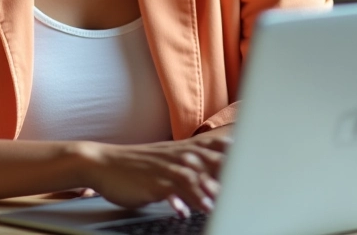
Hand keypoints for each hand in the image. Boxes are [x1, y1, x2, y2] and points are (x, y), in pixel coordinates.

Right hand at [77, 133, 230, 214]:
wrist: (104, 164)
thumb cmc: (136, 165)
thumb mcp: (163, 160)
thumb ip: (186, 165)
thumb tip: (209, 176)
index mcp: (180, 150)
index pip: (211, 146)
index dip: (231, 150)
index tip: (251, 154)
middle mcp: (175, 156)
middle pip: (207, 160)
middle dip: (227, 170)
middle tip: (245, 182)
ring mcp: (164, 168)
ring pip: (192, 176)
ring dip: (206, 189)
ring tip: (218, 204)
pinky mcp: (152, 182)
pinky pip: (170, 190)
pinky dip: (182, 199)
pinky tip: (189, 209)